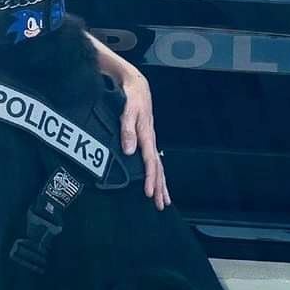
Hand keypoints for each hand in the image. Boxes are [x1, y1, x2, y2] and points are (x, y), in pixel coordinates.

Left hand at [117, 68, 169, 209]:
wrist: (135, 84)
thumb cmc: (131, 95)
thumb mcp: (127, 109)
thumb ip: (127, 129)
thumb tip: (129, 150)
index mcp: (146, 134)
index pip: (150, 161)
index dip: (150, 179)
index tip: (150, 194)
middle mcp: (150, 139)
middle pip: (158, 168)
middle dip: (160, 187)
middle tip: (161, 205)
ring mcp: (149, 139)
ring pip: (158, 165)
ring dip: (160, 183)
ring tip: (163, 199)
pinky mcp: (146, 138)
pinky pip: (153, 160)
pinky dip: (157, 173)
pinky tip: (157, 181)